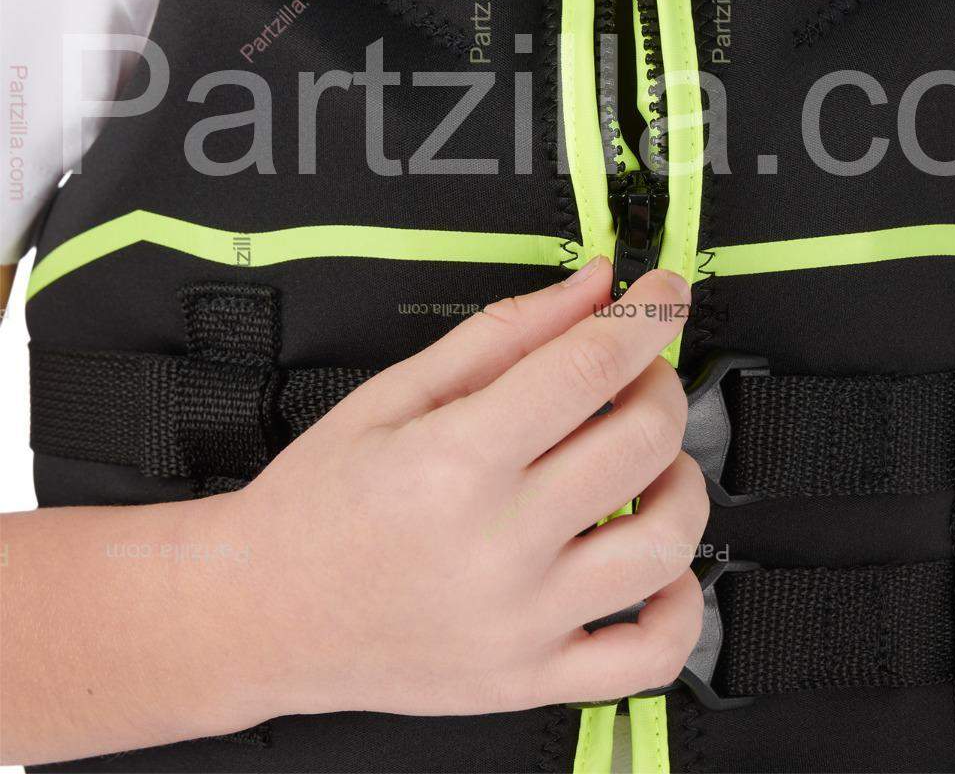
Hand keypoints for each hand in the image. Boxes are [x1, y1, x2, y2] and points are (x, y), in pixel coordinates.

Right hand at [236, 257, 706, 718]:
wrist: (261, 611)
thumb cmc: (319, 501)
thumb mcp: (397, 391)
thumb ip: (507, 332)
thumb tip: (594, 287)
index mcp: (457, 460)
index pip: (591, 367)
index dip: (647, 316)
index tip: (665, 294)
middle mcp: (497, 545)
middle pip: (644, 442)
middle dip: (661, 383)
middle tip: (637, 372)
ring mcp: (520, 622)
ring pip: (666, 542)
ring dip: (680, 480)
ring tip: (646, 463)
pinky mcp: (530, 678)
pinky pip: (650, 656)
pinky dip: (681, 602)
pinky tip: (657, 563)